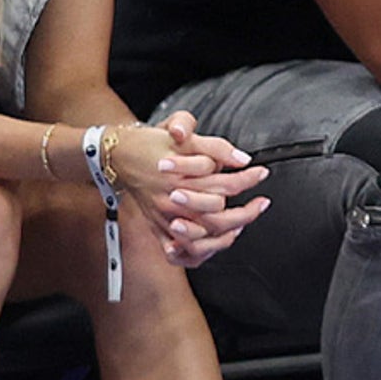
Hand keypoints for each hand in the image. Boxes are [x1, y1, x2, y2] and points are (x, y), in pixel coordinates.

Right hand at [106, 112, 268, 267]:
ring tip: (244, 222)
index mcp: (181, 177)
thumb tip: (241, 159)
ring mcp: (166, 217)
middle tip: (262, 203)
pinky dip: (204, 249)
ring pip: (203, 237)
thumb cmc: (151, 142)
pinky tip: (218, 239)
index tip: (261, 173)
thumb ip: (214, 145)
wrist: (118, 156)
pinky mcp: (159, 227)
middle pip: (218, 216)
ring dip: (228, 233)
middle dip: (246, 211)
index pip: (225, 183)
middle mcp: (174, 201)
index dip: (249, 179)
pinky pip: (184, 250)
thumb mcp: (181, 129)